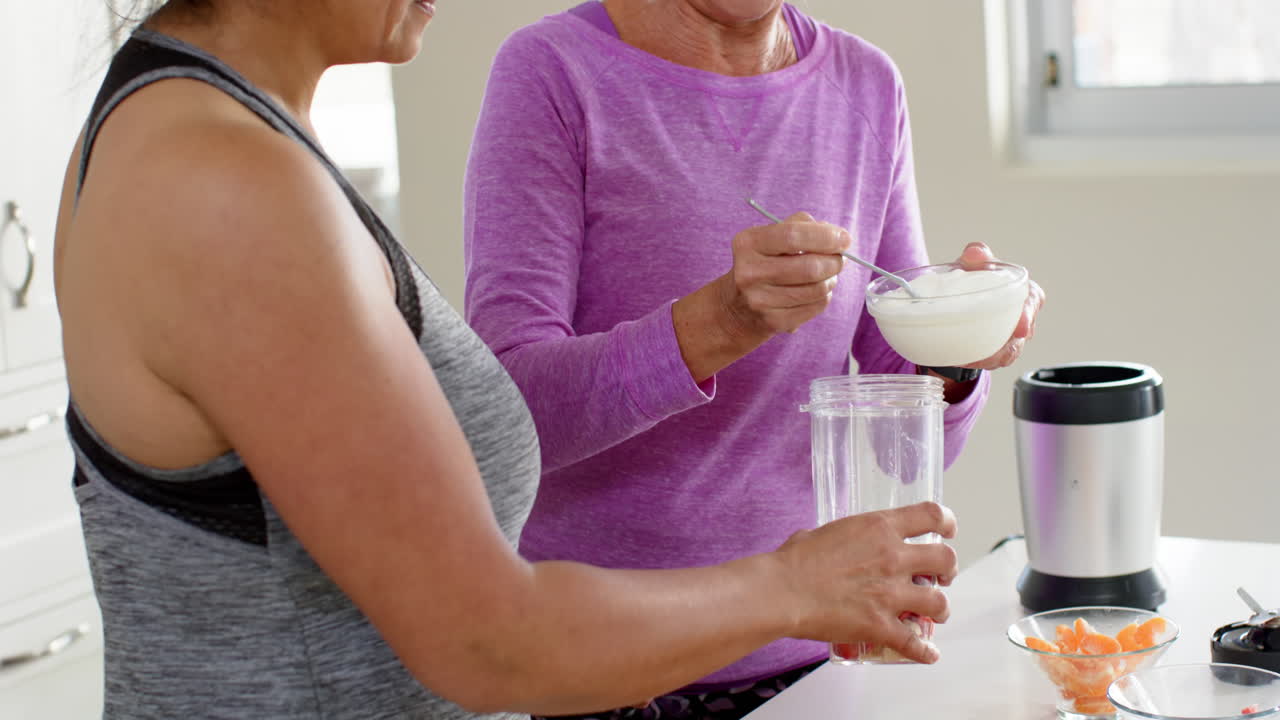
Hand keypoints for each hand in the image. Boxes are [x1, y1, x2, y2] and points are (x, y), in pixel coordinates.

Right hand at [717, 212, 849, 337]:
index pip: (792, 236)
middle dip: (834, 262)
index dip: (825, 236)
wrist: (736, 307)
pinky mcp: (773, 321)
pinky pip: (816, 306)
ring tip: (827, 275)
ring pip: (817, 289)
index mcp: (748, 244)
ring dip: (831, 279)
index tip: (845, 239)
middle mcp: (749, 273)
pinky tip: (816, 291)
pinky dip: (824, 296)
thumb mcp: (770, 237)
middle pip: (809, 267)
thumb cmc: (763, 263)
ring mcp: (760, 300)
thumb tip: (836, 236)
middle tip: (839, 259)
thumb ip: (800, 226)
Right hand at [774, 502, 958, 663]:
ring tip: (933, 615)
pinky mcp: (881, 625)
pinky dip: (925, 651)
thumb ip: (842, 536)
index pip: (931, 516)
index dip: (947, 523)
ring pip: (940, 602)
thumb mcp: (822, 532)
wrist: (781, 591)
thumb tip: (836, 542)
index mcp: (879, 528)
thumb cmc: (792, 561)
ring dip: (941, 609)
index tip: (947, 531)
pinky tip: (928, 654)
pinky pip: (915, 643)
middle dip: (948, 570)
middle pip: (945, 559)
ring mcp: (890, 593)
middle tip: (941, 577)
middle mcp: (892, 558)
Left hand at [955, 242, 1044, 369]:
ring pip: (1007, 353)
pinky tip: (964, 360)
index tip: (1020, 328)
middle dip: (1009, 345)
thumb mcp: (973, 264)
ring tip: (970, 358)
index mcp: (1025, 292)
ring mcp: (1011, 338)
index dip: (1027, 315)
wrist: (958, 299)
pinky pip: (992, 361)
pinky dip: (978, 362)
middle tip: (991, 353)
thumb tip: (975, 253)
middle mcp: (1023, 317)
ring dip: (990, 358)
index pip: (1033, 302)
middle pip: (1022, 334)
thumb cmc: (973, 278)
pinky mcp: (998, 353)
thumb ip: (976, 254)